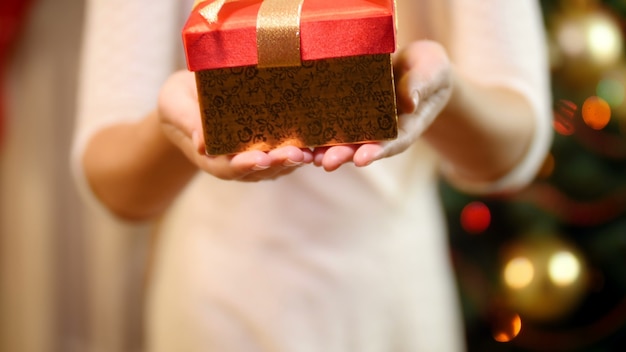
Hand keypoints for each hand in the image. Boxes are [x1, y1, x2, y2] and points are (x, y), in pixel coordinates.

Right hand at [157, 70, 312, 180]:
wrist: (189, 98)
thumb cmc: (179, 100)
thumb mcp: (174, 104)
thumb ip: (187, 121)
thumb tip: (202, 143)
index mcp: (210, 156)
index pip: (228, 167)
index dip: (244, 165)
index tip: (259, 159)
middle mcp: (234, 161)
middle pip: (259, 169)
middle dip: (278, 163)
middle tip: (296, 155)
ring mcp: (252, 155)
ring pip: (276, 163)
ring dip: (293, 159)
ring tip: (310, 151)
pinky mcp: (267, 144)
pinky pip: (284, 150)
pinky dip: (299, 147)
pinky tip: (315, 140)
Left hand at [313, 40, 452, 170]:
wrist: (418, 65)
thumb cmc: (430, 70)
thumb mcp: (432, 73)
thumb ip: (422, 85)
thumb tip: (410, 102)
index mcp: (406, 126)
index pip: (393, 142)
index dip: (377, 151)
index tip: (362, 159)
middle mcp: (383, 130)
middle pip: (363, 147)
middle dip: (344, 155)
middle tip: (326, 163)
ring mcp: (365, 122)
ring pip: (344, 140)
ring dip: (326, 150)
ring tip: (308, 157)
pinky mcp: (350, 110)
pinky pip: (333, 122)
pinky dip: (317, 131)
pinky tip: (300, 138)